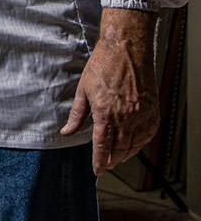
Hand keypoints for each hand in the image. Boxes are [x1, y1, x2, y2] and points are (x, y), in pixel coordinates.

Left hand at [60, 7, 159, 175]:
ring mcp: (141, 114)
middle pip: (119, 149)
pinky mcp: (152, 110)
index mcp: (105, 113)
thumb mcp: (83, 91)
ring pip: (135, 144)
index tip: (98, 171)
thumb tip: (67, 131)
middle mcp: (126, 117)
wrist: (126, 49)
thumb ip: (77, 116)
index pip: (103, 146)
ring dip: (125, 154)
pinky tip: (133, 143)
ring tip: (117, 157)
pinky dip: (140, 142)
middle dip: (112, 160)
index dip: (100, 162)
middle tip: (105, 164)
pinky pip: (148, 134)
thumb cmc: (103, 66)